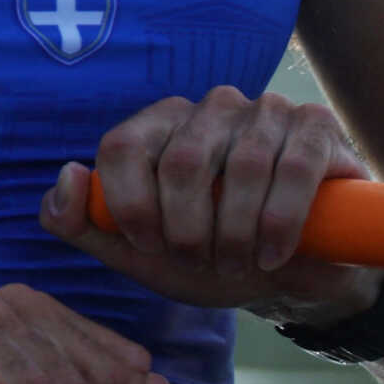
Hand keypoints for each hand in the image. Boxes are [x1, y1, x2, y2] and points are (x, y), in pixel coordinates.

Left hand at [41, 87, 381, 324]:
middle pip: (182, 161)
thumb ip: (84, 223)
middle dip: (188, 230)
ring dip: (237, 233)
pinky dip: (281, 221)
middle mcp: (211, 107)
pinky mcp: (316, 125)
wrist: (293, 276)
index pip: (122, 146)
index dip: (130, 204)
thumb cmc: (210, 257)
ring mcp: (267, 109)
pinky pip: (295, 167)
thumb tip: (67, 176)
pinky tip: (273, 254)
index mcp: (161, 126)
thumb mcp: (139, 254)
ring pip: (243, 166)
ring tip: (237, 264)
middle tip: (201, 263)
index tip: (150, 246)